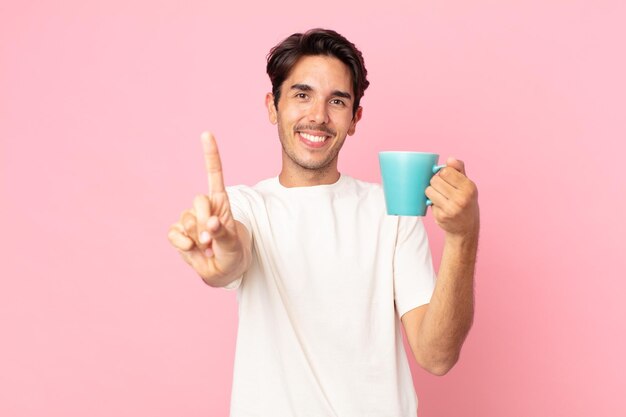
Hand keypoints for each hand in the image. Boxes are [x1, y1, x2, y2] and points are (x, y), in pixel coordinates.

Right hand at [167, 132, 245, 284]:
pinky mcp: (177, 233)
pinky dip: (183, 244)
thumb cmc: (232, 252)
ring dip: (197, 238)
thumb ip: (222, 233)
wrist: (222, 270)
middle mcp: (203, 207)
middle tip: (211, 240)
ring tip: (208, 248)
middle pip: (198, 201)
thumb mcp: (233, 244)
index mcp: (220, 202)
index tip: (206, 134)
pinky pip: (174, 234)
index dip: (210, 155)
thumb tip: (209, 225)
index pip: (214, 175)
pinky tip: (192, 250)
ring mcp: (188, 219)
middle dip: (204, 221)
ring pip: (186, 220)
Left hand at [425, 157, 479, 238]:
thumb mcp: (467, 185)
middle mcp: (461, 198)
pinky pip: (429, 202)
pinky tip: (440, 206)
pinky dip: (432, 202)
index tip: (446, 178)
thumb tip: (450, 159)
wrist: (466, 228)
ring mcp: (451, 208)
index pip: (446, 171)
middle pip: (435, 180)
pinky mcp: (441, 216)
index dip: (443, 173)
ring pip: (429, 190)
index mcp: (469, 187)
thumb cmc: (466, 202)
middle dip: (435, 182)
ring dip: (431, 192)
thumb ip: (459, 170)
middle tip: (441, 188)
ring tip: (439, 196)